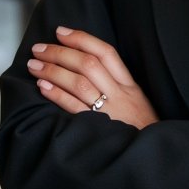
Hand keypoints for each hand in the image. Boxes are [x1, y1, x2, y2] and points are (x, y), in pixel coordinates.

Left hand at [27, 26, 158, 128]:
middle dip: (60, 53)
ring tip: (34, 65)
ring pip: (79, 83)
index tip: (61, 32)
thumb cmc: (141, 130)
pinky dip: (58, 95)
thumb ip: (117, 84)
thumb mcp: (137, 101)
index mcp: (130, 85)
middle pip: (88, 64)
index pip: (106, 52)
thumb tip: (85, 65)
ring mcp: (109, 112)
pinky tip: (43, 86)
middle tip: (39, 48)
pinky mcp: (98, 130)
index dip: (82, 39)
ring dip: (53, 71)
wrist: (154, 156)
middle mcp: (120, 94)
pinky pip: (75, 108)